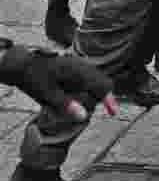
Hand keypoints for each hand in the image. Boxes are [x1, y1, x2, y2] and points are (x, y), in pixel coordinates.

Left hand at [2, 47, 117, 120]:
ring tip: (68, 100)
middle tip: (78, 108)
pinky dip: (83, 89)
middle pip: (102, 84)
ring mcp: (80, 65)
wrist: (23, 63)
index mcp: (79, 72)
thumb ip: (66, 106)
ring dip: (89, 94)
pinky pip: (87, 79)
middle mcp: (84, 66)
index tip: (112, 113)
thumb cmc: (34, 78)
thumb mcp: (47, 95)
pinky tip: (68, 93)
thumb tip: (84, 117)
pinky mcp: (76, 67)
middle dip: (96, 98)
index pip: (104, 85)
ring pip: (95, 81)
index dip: (109, 100)